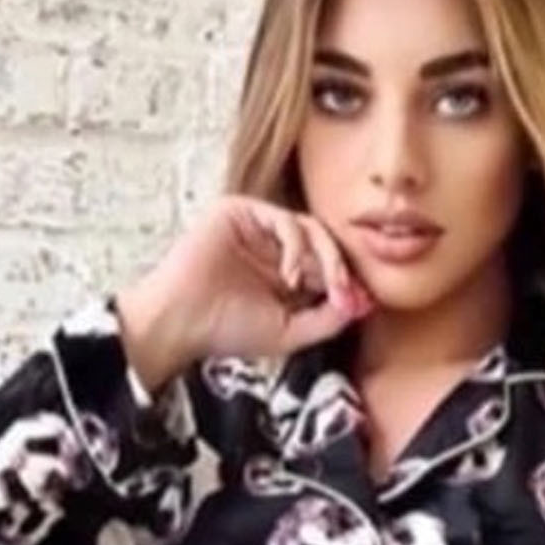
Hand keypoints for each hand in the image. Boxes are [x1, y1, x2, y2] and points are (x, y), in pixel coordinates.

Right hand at [115, 195, 375, 390]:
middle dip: (340, 270)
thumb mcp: (289, 333)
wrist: (180, 322)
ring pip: (310, 228)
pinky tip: (291, 275)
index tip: (361, 304)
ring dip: (325, 258)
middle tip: (347, 294)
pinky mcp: (241, 211)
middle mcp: (272, 247)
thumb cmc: (225, 331)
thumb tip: (363, 304)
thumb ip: (326, 320)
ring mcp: (257, 228)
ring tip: (321, 286)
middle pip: (324, 244)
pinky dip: (297, 246)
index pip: (328, 268)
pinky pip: (285, 219)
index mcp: (284, 274)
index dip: (347, 284)